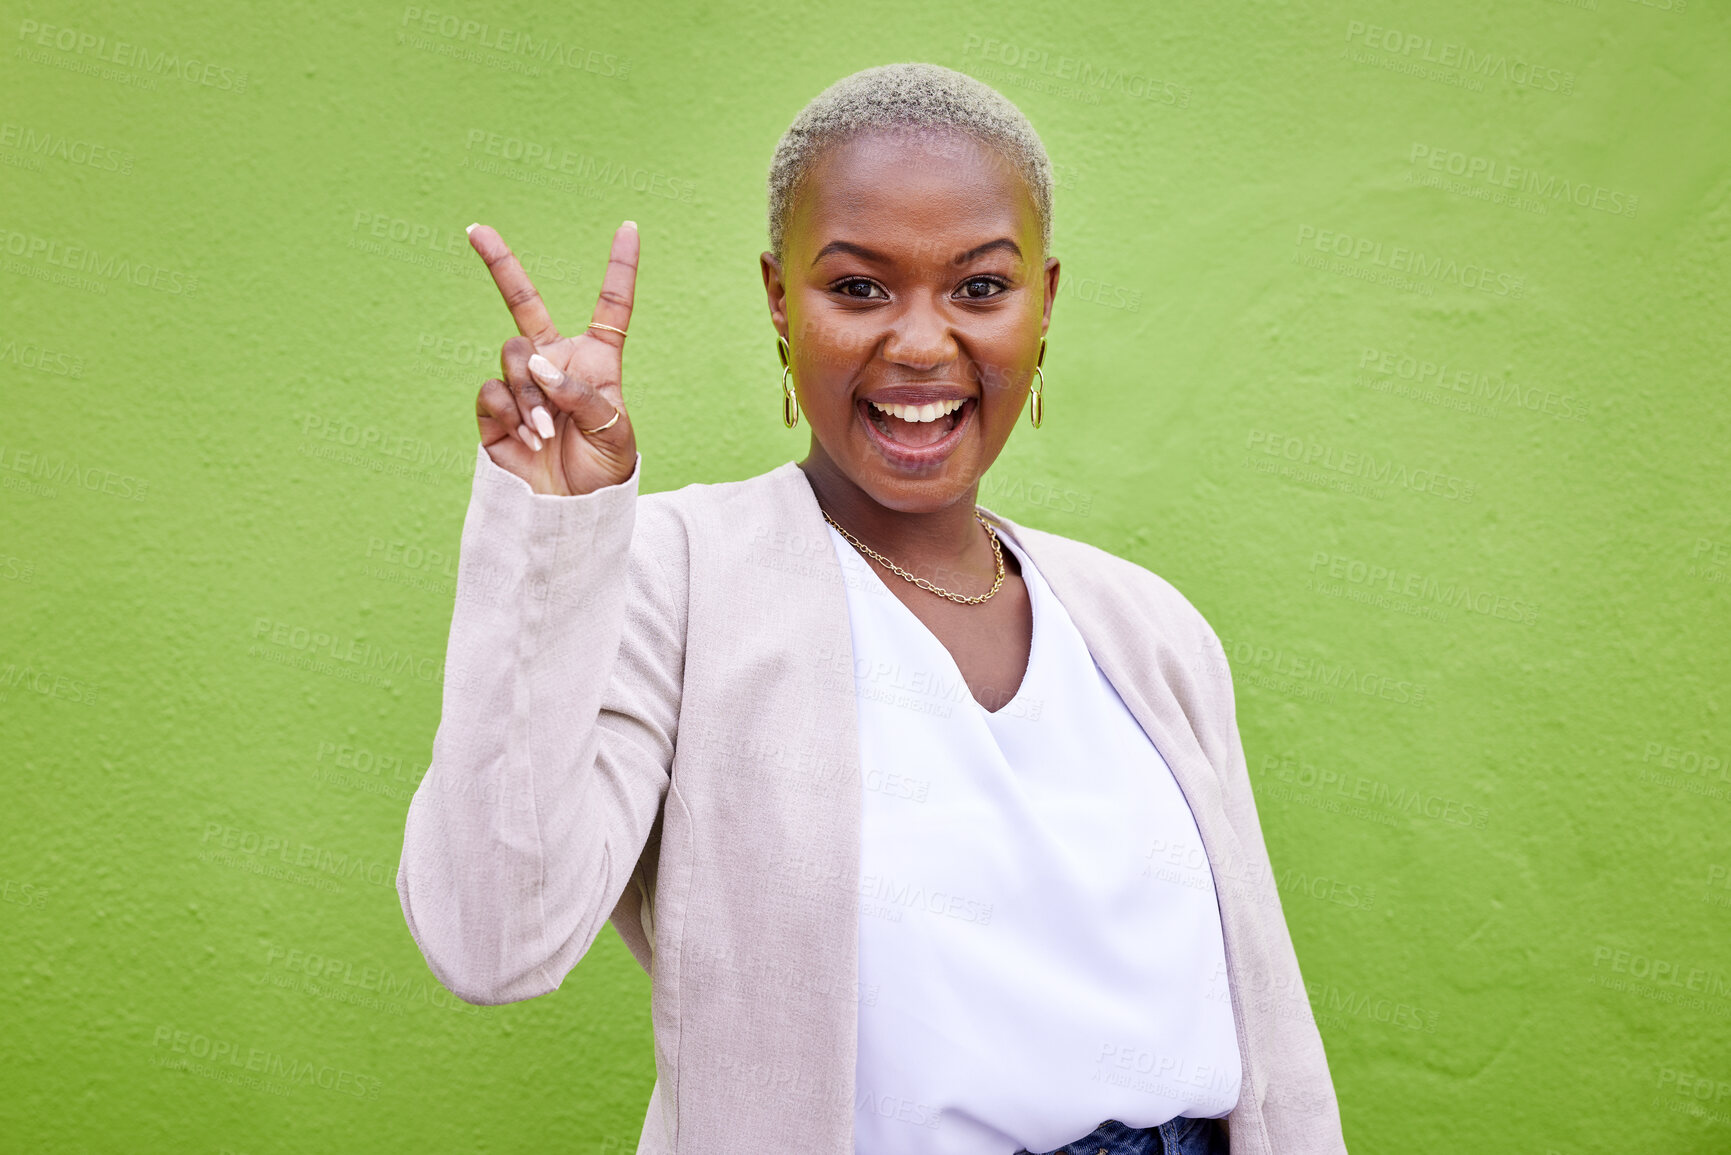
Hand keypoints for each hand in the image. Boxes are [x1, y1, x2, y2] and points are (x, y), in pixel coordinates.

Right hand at [468, 221, 639, 495]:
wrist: (573, 513)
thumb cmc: (603, 470)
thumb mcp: (613, 430)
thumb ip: (581, 393)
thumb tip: (538, 366)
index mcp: (596, 360)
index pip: (610, 306)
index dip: (619, 268)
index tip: (628, 227)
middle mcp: (554, 363)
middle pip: (523, 304)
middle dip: (499, 264)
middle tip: (475, 230)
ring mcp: (521, 384)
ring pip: (512, 357)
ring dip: (530, 394)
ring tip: (546, 433)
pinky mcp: (494, 411)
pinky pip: (492, 391)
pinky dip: (511, 412)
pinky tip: (527, 438)